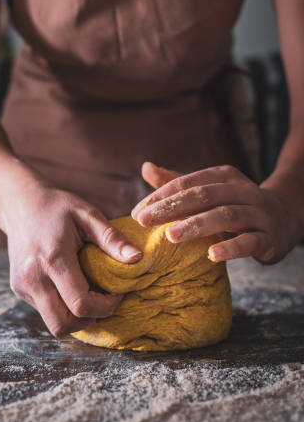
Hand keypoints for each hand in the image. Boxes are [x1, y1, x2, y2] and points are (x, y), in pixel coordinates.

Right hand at [5, 177, 142, 337]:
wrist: (20, 203)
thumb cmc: (57, 206)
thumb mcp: (88, 215)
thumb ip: (112, 239)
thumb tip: (137, 259)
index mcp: (53, 258)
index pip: (81, 304)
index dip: (105, 306)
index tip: (117, 292)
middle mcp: (33, 277)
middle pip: (63, 324)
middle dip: (90, 320)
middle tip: (103, 301)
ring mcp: (22, 285)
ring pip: (53, 323)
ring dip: (75, 318)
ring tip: (88, 296)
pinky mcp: (18, 288)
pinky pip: (44, 311)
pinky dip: (62, 307)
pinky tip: (70, 286)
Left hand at [131, 162, 292, 264]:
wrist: (283, 218)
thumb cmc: (235, 204)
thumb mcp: (209, 190)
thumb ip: (177, 182)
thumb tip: (146, 167)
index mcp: (224, 176)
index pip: (188, 183)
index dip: (162, 196)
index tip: (138, 212)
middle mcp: (242, 190)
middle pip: (204, 196)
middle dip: (172, 208)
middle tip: (144, 221)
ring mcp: (258, 213)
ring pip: (225, 216)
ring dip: (196, 225)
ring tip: (171, 236)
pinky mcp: (269, 238)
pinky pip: (249, 242)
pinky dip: (231, 247)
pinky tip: (211, 255)